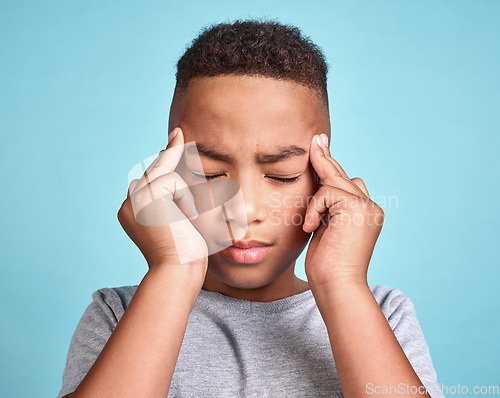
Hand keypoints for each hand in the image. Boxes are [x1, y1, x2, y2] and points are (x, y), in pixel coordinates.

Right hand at [117, 127, 208, 277]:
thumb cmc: (185, 256)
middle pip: (152, 171)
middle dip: (169, 154)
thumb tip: (183, 181)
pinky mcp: (145, 197)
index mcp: (133, 213)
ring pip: (161, 171)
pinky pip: (171, 180)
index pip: (149, 181)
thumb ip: (175, 203)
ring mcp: (134, 200)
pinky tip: (187, 216)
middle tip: (179, 132)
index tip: (175, 138)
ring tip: (188, 216)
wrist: (178, 272)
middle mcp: (128, 205)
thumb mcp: (180, 225)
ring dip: (183, 190)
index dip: (163, 161)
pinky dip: (185, 195)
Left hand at [302, 134, 383, 288]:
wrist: (336, 285)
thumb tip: (318, 186)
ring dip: (316, 200)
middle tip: (316, 138)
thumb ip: (326, 208)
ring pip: (334, 181)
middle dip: (325, 158)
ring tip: (310, 225)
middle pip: (342, 175)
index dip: (330, 167)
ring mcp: (366, 206)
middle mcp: (369, 207)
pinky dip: (314, 208)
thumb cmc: (326, 265)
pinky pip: (327, 192)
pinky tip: (311, 228)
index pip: (346, 184)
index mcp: (363, 213)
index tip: (320, 147)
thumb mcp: (325, 230)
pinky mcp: (358, 207)